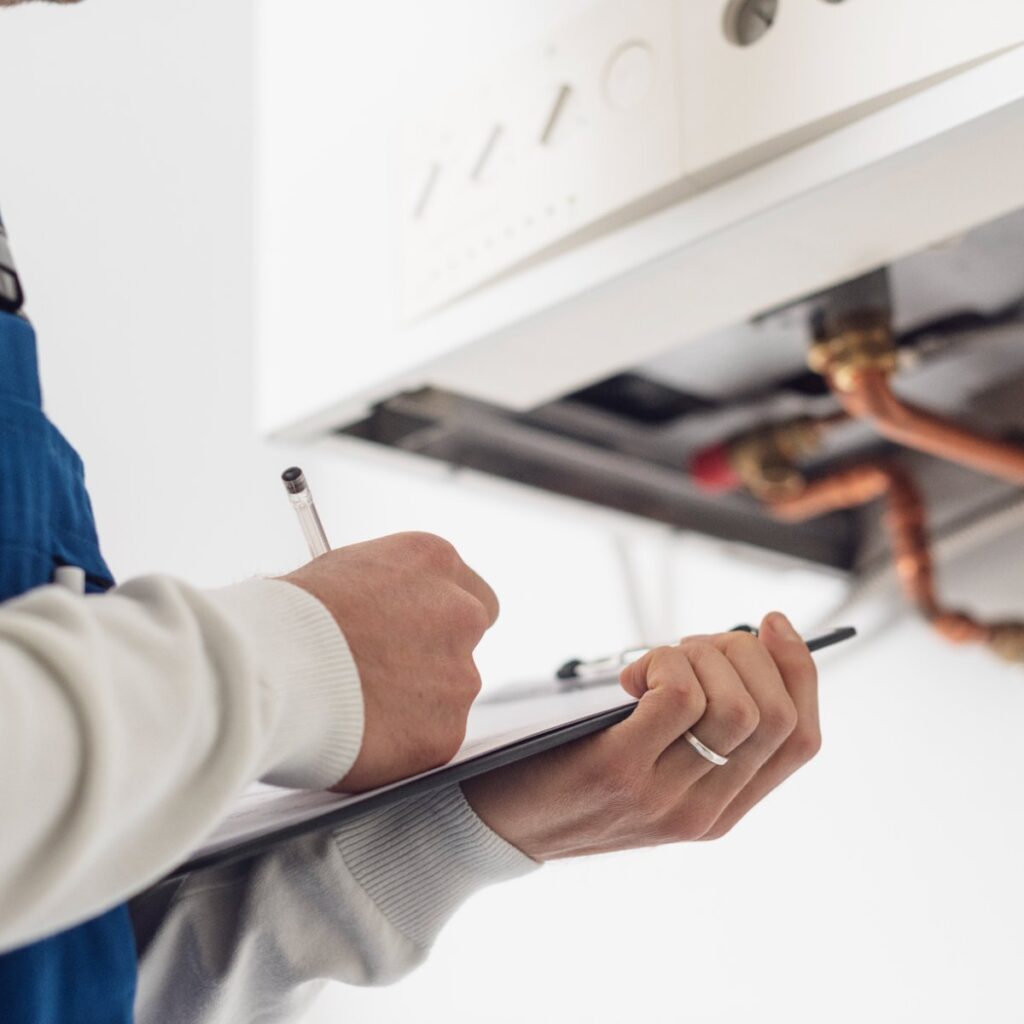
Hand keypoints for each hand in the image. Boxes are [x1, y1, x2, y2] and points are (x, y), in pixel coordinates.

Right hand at [281, 532, 498, 791]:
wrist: (271, 668)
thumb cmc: (286, 617)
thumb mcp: (343, 572)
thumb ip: (385, 592)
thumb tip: (385, 612)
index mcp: (435, 561)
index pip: (470, 592)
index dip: (439, 620)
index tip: (414, 635)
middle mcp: (461, 612)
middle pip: (467, 641)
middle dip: (436, 658)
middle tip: (387, 675)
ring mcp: (459, 675)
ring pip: (448, 695)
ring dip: (414, 703)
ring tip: (355, 706)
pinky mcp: (445, 732)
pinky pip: (429, 740)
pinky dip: (401, 744)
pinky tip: (359, 734)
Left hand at [461, 612, 819, 859]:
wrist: (494, 826)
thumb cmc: (570, 775)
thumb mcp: (649, 767)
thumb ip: (694, 731)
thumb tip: (736, 650)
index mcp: (723, 809)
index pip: (802, 739)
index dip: (799, 670)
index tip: (771, 622)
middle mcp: (705, 811)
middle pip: (776, 714)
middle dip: (745, 653)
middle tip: (692, 644)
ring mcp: (665, 797)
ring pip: (737, 705)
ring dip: (702, 656)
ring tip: (655, 660)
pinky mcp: (620, 771)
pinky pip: (680, 698)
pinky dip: (665, 664)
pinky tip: (631, 677)